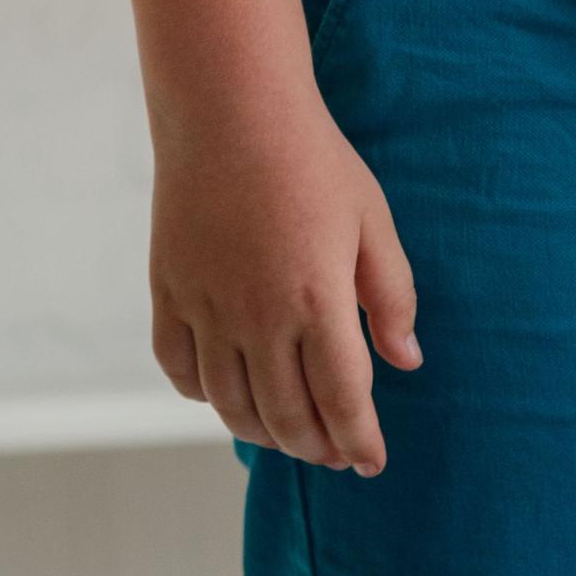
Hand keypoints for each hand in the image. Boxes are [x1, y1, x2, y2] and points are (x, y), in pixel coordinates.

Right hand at [147, 92, 421, 474]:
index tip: (373, 462)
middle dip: (317, 447)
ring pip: (230, 405)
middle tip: (338, 454)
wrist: (231, 113)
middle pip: (285, 416)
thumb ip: (392, 296)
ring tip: (292, 434)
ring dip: (264, 432)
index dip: (360, 440)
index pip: (343, 399)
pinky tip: (231, 395)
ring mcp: (206, 309)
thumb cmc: (314, 162)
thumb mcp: (372, 221)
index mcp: (316, 299)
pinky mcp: (168, 294)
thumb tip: (407, 361)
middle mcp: (257, 316)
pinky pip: (181, 371)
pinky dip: (206, 396)